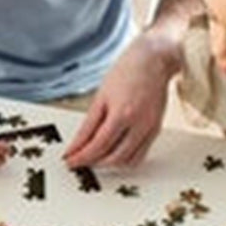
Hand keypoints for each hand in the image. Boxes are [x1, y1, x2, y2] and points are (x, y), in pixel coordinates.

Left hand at [64, 35, 176, 167]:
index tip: (69, 160)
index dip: (81, 156)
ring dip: (108, 164)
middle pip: (112, 156)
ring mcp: (149, 129)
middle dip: (93, 162)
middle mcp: (138, 124)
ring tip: (94, 159)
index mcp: (122, 114)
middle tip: (79, 161)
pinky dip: (125, 160)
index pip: (98, 145)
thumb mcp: (100, 97)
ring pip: (127, 161)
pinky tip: (113, 155)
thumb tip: (77, 144)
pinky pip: (140, 155)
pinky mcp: (156, 130)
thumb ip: (89, 125)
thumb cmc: (126, 72)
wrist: (153, 61)